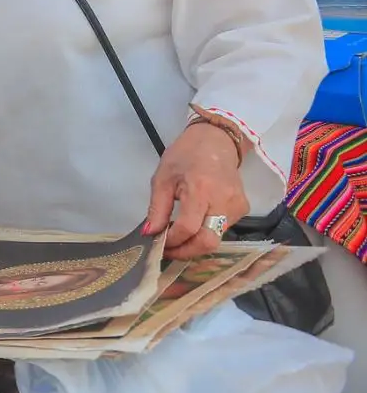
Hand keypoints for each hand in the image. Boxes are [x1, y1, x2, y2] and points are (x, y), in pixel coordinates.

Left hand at [145, 122, 249, 258]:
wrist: (216, 140)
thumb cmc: (185, 156)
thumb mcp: (162, 178)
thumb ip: (157, 208)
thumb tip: (149, 234)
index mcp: (200, 190)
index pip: (188, 228)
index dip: (172, 241)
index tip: (158, 243)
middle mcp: (223, 201)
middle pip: (208, 241)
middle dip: (186, 252)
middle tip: (168, 251)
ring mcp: (237, 206)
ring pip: (216, 238)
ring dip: (195, 243)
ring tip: (178, 236)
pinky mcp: (243, 209)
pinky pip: (223, 230)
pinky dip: (206, 233)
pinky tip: (194, 225)